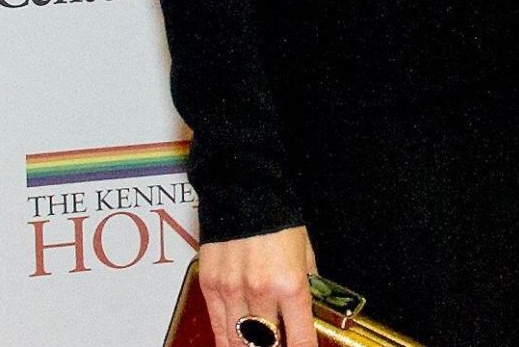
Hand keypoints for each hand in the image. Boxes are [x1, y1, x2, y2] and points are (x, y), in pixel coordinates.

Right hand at [198, 225, 317, 346]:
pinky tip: (235, 342)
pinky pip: (218, 326)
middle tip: (279, 342)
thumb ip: (307, 283)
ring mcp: (232, 291)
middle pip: (267, 345)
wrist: (244, 187)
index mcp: (291, 284)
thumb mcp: (305, 251)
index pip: (300, 338)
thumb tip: (307, 308)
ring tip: (258, 342)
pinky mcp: (210, 286)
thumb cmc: (279, 216)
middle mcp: (261, 293)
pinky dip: (227, 339)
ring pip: (239, 342)